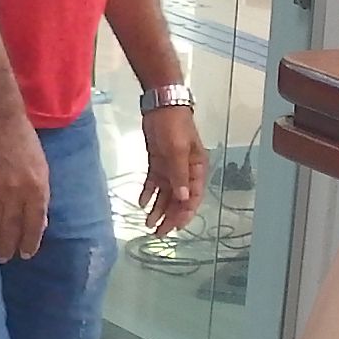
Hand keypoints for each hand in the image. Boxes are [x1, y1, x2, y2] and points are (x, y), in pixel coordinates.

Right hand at [0, 111, 49, 260]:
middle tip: (4, 259)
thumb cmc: (25, 144)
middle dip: (8, 246)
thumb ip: (40, 196)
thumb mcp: (42, 170)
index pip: (34, 224)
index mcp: (37, 190)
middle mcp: (16, 194)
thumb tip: (39, 222)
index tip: (25, 254)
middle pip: (12, 227)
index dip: (30, 242)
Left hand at [138, 105, 208, 236]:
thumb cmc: (174, 126)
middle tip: (157, 233)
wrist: (161, 105)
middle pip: (178, 199)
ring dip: (157, 208)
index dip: (184, 214)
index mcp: (197, 169)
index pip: (193, 197)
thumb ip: (179, 174)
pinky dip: (148, 193)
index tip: (174, 228)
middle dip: (169, 216)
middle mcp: (185, 171)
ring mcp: (170, 167)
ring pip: (165, 193)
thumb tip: (183, 197)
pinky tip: (141, 203)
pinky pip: (154, 182)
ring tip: (147, 223)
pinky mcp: (157, 161)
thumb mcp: (177, 149)